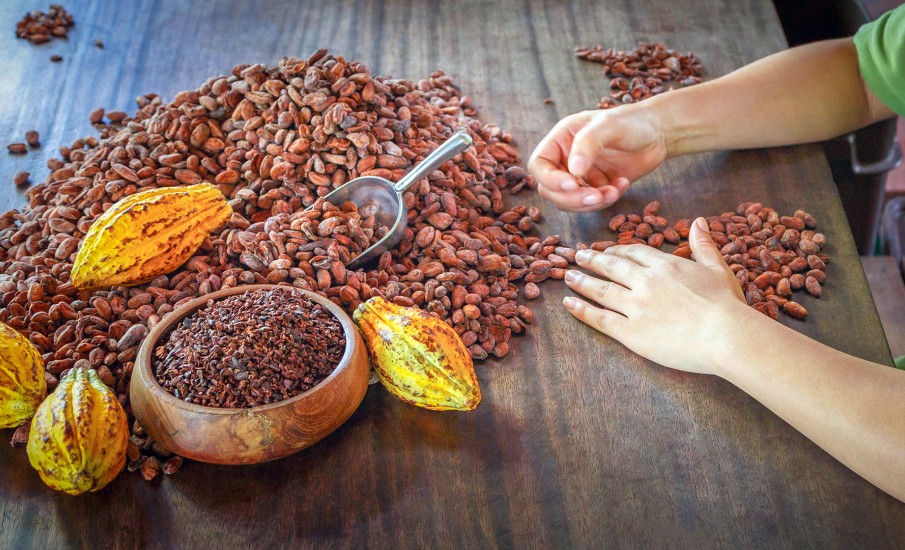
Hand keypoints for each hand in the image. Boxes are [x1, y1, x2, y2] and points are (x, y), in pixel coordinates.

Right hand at [527, 106, 667, 211]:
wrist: (658, 133)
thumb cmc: (632, 121)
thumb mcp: (609, 125)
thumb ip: (588, 144)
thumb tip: (574, 171)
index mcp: (561, 139)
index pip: (539, 164)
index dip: (550, 179)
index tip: (572, 184)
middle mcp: (566, 158)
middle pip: (550, 189)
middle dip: (572, 198)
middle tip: (596, 197)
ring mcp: (580, 175)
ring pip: (569, 201)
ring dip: (590, 203)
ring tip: (614, 191)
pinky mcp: (596, 187)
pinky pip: (591, 204)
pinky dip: (605, 201)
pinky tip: (622, 185)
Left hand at [563, 217, 753, 374]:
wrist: (726, 335)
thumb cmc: (727, 305)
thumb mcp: (718, 268)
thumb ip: (703, 245)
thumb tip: (698, 221)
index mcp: (665, 266)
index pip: (634, 253)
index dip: (618, 251)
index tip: (607, 251)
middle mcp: (645, 281)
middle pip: (612, 267)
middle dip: (592, 260)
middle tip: (577, 256)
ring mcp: (635, 306)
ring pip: (601, 290)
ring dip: (582, 281)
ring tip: (568, 276)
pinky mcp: (630, 331)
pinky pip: (599, 318)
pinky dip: (581, 309)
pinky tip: (568, 303)